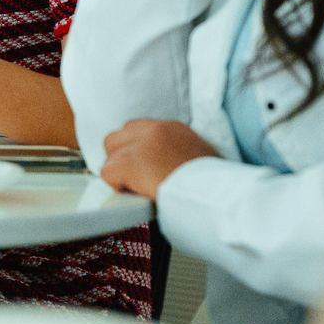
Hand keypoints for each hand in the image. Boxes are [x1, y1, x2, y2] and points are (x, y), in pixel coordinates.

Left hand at [100, 118, 219, 197]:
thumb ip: (178, 153)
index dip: (133, 150)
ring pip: (110, 156)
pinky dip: (117, 186)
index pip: (136, 129)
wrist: (216, 195)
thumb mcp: (201, 158)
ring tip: (137, 189)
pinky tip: (134, 194)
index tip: (141, 167)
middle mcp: (155, 131)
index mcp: (172, 128)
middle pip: (116, 138)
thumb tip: (166, 165)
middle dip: (120, 159)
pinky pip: (107, 174)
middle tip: (133, 179)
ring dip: (119, 174)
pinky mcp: (130, 163)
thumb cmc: (213, 185)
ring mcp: (141, 146)